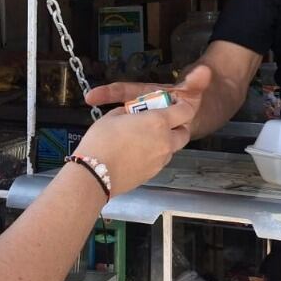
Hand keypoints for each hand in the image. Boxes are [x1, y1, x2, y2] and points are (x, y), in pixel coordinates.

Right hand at [76, 66, 209, 195]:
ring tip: (145, 139)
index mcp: (158, 121)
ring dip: (166, 141)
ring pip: (173, 148)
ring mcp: (161, 160)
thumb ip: (128, 111)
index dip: (181, 106)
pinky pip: (161, 160)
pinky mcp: (154, 173)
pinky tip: (137, 154)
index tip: (172, 104)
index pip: (185, 111)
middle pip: (184, 132)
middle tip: (160, 122)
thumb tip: (132, 113)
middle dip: (177, 126)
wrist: (94, 175)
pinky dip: (155, 155)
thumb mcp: (113, 116)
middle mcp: (166, 141)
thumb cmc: (101, 141)